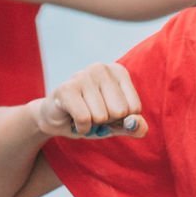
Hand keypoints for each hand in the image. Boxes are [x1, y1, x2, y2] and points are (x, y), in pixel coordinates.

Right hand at [33, 62, 149, 139]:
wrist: (56, 118)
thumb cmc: (91, 117)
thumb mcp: (117, 124)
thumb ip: (134, 126)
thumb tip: (139, 126)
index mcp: (118, 71)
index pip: (134, 108)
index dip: (121, 119)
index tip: (106, 112)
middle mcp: (101, 68)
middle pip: (119, 111)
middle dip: (106, 121)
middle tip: (92, 114)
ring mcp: (82, 75)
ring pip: (101, 116)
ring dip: (92, 124)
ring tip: (82, 114)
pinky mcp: (65, 89)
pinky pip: (85, 119)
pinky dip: (81, 128)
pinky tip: (74, 120)